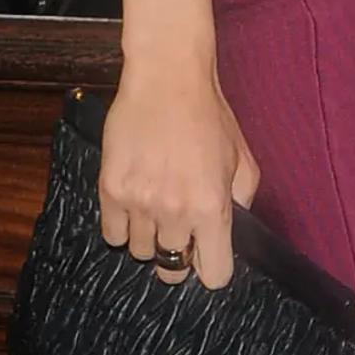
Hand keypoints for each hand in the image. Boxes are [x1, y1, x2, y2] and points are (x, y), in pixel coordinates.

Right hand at [98, 65, 260, 289]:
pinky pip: (113, 235)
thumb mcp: (242, 156)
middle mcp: (175, 212)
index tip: (206, 256)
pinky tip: (134, 200)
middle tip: (178, 230)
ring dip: (150, 236)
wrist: (167, 79)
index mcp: (212, 206)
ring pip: (141, 252)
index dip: (211, 267)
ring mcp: (140, 203)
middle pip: (172, 271)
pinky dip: (123, 225)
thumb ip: (243, 200)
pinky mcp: (111, 191)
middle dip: (178, 257)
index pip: (214, 274)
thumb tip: (232, 230)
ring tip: (155, 204)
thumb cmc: (208, 115)